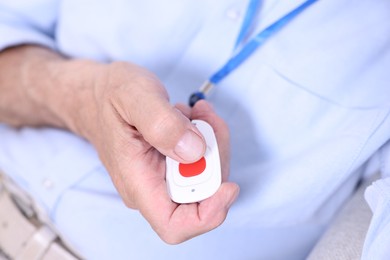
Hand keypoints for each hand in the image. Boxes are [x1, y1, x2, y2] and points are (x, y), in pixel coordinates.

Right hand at [72, 62, 238, 243]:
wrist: (99, 94)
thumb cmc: (111, 95)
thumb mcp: (135, 97)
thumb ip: (162, 124)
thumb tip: (195, 151)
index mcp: (137, 182)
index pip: (174, 226)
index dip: (208, 215)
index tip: (228, 185)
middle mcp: (151, 187)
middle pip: (201, 195)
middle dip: (215, 157)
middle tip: (206, 119)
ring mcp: (163, 176)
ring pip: (206, 174)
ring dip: (212, 142)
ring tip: (197, 112)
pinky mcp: (172, 164)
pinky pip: (202, 160)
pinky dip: (207, 137)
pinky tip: (193, 116)